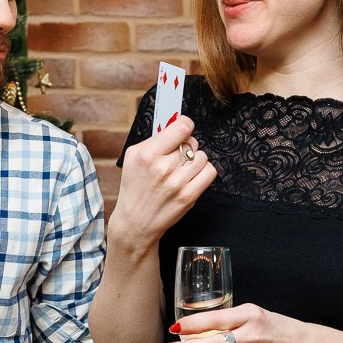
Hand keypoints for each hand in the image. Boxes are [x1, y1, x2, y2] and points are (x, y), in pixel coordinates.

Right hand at [111, 116, 216, 252]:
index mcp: (147, 154)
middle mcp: (163, 168)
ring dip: (195, 161)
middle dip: (186, 147)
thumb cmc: (135, 187)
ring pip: (202, 156)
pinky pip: (210, 172)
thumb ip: (154, 138)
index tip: (183, 130)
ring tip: (182, 169)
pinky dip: (203, 172)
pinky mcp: (189, 196)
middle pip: (192, 142)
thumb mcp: (132, 157)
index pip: (182, 127)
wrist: (136, 221)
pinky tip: (192, 177)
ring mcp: (177, 183)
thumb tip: (175, 121)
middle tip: (177, 156)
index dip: (185, 126)